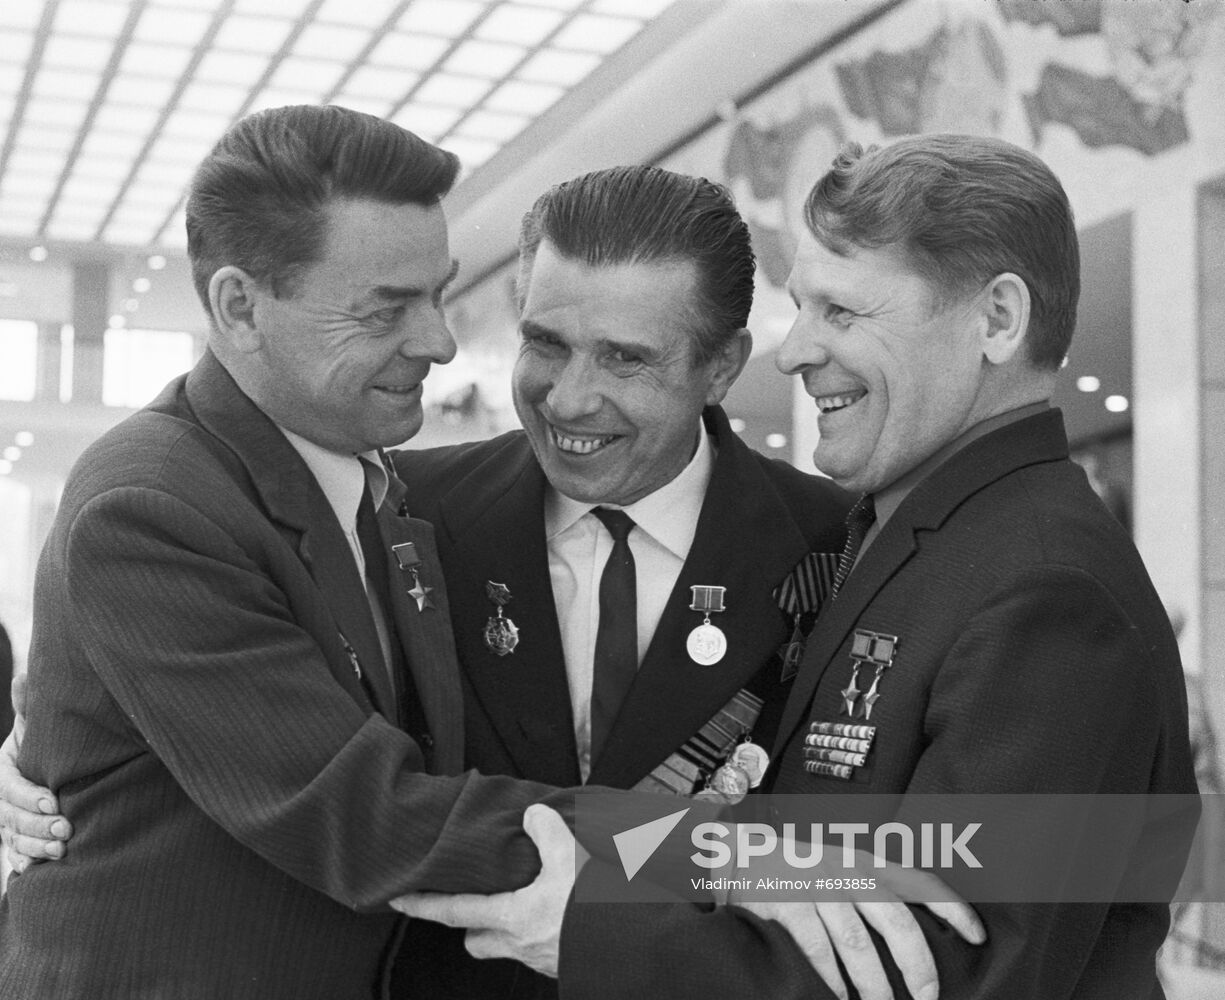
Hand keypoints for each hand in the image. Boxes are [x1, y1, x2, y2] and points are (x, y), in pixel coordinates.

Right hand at [0, 682, 71, 873]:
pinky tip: (39, 869)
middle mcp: (1, 800)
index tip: (55, 800)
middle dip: (38, 825)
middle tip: (66, 829)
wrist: (47, 769)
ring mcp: (6, 823)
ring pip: (14, 839)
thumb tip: (23, 676)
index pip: (11, 787)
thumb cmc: (45, 745)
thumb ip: (29, 708)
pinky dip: (25, 863)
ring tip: (63, 850)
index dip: (30, 795)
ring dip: (36, 846)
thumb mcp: (36, 728)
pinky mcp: (17, 841)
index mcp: (3, 772)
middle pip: (12, 818)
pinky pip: (14, 856)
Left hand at [392, 804, 583, 977]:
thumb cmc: (598, 911)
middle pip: (477, 941)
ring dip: (509, 927)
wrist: (636, 948)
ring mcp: (543, 959)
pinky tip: (560, 915)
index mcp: (513, 918)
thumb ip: (547, 832)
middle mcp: (521, 944)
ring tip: (525, 901)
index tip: (399, 900)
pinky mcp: (566, 964)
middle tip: (476, 902)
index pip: (455, 912)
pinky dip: (542, 932)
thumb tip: (532, 815)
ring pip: (509, 946)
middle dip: (471, 926)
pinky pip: (541, 950)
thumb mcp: (571, 858)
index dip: (424, 905)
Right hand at [728, 851, 984, 999]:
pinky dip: (831, 980)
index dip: (954, 907)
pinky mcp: (786, 904)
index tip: (979, 937)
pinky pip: (816, 949)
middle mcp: (845, 871)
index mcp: (864, 862)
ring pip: (858, 945)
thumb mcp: (839, 868)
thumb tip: (917, 934)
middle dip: (919, 966)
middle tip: (928, 999)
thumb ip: (872, 890)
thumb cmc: (796, 869)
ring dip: (875, 986)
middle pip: (896, 921)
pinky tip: (839, 998)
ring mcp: (816, 887)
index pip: (920, 880)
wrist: (737, 850)